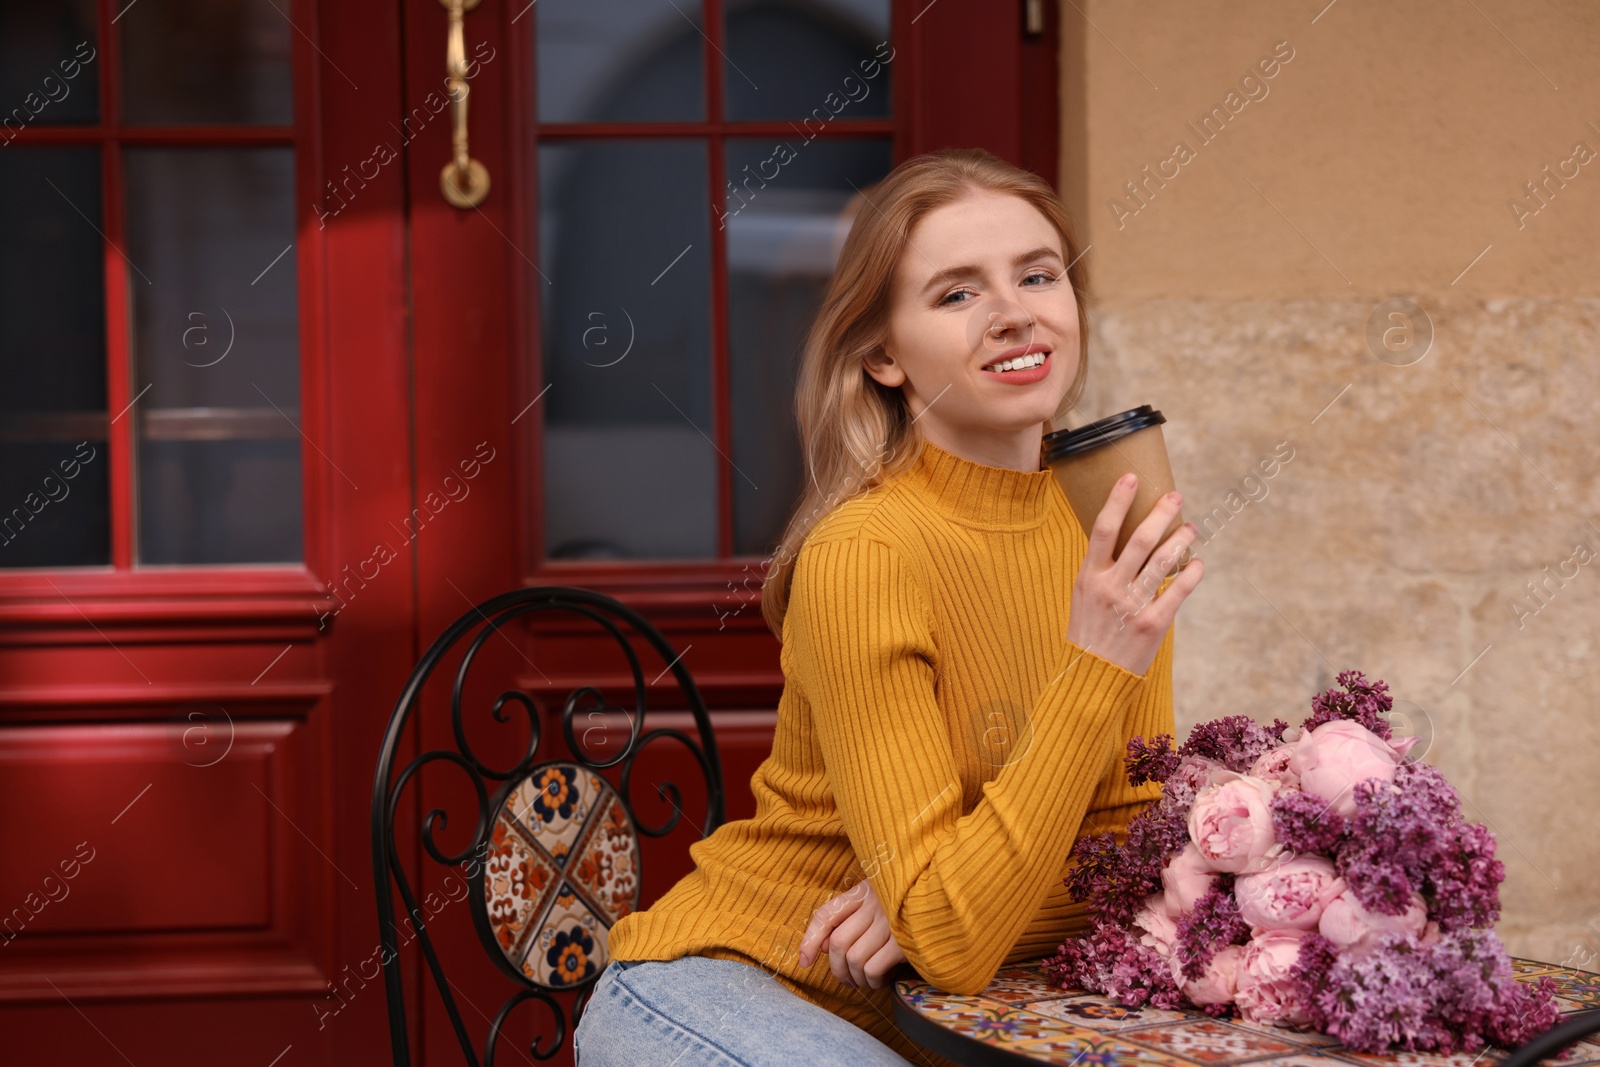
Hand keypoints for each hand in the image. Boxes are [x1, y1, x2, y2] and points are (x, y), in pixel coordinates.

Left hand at [796, 880, 906, 988]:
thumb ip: (853, 916)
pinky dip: (872, 980)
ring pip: (855, 959)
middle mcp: (874, 904)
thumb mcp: (881, 899)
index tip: (804, 962)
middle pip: (838, 943)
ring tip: (866, 982)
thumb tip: (825, 948)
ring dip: (856, 978)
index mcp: (864, 891)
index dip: (810, 940)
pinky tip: (881, 980)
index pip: (826, 914)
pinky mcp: (904, 940)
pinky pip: (874, 968)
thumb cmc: (914, 901)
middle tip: (847, 980)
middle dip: (837, 969)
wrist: (952, 894)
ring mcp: (889, 921)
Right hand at [1065, 473, 1203, 675]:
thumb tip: (1125, 536)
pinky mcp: (1152, 625)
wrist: (1091, 676)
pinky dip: (1191, 574)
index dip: (1117, 500)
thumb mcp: (1083, 595)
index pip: (1103, 529)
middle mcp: (1109, 587)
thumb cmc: (1089, 631)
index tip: (1131, 477)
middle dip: (1160, 514)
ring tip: (1192, 527)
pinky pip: (1178, 592)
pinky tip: (1198, 564)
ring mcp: (1131, 606)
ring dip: (1181, 539)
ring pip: (1161, 562)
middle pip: (1139, 540)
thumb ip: (1101, 568)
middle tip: (1176, 497)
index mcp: (1088, 576)